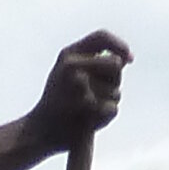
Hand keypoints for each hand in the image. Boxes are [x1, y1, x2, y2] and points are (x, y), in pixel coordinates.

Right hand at [33, 32, 129, 146]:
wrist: (39, 131)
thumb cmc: (57, 100)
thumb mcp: (65, 70)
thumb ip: (91, 60)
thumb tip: (126, 59)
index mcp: (68, 54)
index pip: (102, 37)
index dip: (119, 45)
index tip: (129, 59)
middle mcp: (72, 68)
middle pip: (115, 64)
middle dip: (115, 79)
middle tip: (102, 90)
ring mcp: (79, 89)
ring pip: (116, 91)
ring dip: (109, 100)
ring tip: (89, 108)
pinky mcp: (86, 110)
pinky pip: (113, 109)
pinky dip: (106, 117)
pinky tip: (90, 121)